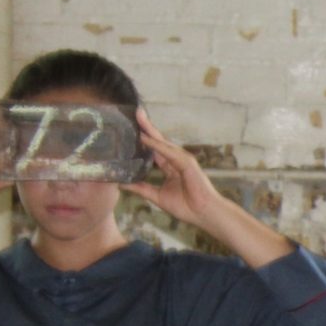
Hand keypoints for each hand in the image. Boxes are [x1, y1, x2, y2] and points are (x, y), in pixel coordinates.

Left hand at [126, 109, 230, 230]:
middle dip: (147, 127)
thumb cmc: (186, 207)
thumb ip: (141, 188)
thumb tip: (122, 184)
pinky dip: (157, 145)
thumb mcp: (156, 196)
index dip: (144, 138)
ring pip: (163, 142)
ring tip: (139, 118)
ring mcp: (182, 159)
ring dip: (151, 130)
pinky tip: (146, 137)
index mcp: (170, 166)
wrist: (203, 214)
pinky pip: (169, 152)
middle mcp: (176, 159)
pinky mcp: (187, 162)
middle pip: (158, 140)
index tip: (131, 127)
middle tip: (135, 112)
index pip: (154, 149)